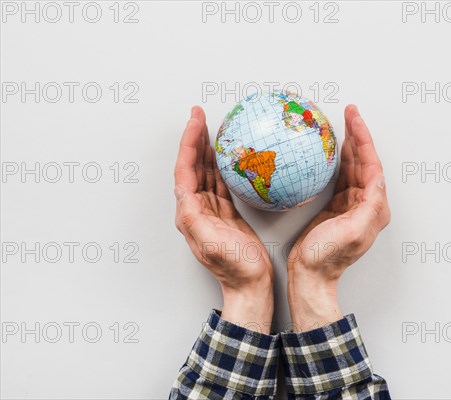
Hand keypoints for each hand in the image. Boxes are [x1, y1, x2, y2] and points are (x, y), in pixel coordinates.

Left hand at [174, 106, 273, 331]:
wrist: (250, 284)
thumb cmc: (234, 266)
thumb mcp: (210, 242)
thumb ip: (194, 216)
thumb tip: (183, 190)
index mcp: (189, 212)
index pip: (185, 169)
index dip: (189, 142)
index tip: (196, 120)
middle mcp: (196, 208)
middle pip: (193, 166)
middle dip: (195, 139)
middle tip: (200, 116)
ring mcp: (211, 210)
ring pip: (206, 172)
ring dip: (207, 150)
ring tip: (211, 129)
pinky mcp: (226, 213)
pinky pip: (220, 183)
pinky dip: (222, 166)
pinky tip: (227, 157)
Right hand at [287, 105, 390, 330]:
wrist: (311, 274)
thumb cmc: (328, 257)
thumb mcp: (353, 230)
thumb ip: (369, 205)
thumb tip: (376, 178)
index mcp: (374, 207)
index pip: (372, 164)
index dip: (363, 138)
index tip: (354, 118)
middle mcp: (367, 204)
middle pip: (364, 161)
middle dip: (357, 135)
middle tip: (349, 112)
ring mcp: (352, 205)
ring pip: (353, 166)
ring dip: (349, 144)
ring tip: (342, 123)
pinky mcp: (338, 206)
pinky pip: (340, 176)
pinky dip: (337, 160)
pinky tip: (331, 150)